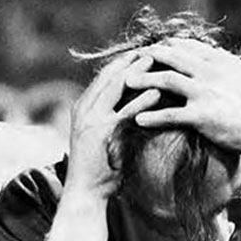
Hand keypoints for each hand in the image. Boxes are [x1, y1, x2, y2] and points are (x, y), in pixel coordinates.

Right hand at [67, 52, 161, 197]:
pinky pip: (123, 111)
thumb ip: (111, 119)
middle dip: (131, 59)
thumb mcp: (103, 138)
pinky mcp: (101, 133)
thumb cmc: (99, 169)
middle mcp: (83, 110)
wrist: (85, 194)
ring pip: (114, 87)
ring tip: (157, 60)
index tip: (143, 51)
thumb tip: (130, 104)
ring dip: (136, 71)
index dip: (124, 62)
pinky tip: (157, 92)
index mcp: (82, 108)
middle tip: (153, 47)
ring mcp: (90, 120)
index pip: (104, 76)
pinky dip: (140, 100)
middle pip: (109, 75)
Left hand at [126, 38, 240, 157]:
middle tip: (132, 59)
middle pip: (172, 57)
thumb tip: (219, 56)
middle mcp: (211, 72)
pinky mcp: (201, 115)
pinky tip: (138, 119)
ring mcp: (205, 93)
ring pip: (166, 80)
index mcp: (222, 62)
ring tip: (126, 82)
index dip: (168, 46)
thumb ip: (230, 66)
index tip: (154, 48)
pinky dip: (152, 116)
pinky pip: (170, 114)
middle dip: (149, 56)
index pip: (189, 46)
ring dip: (143, 80)